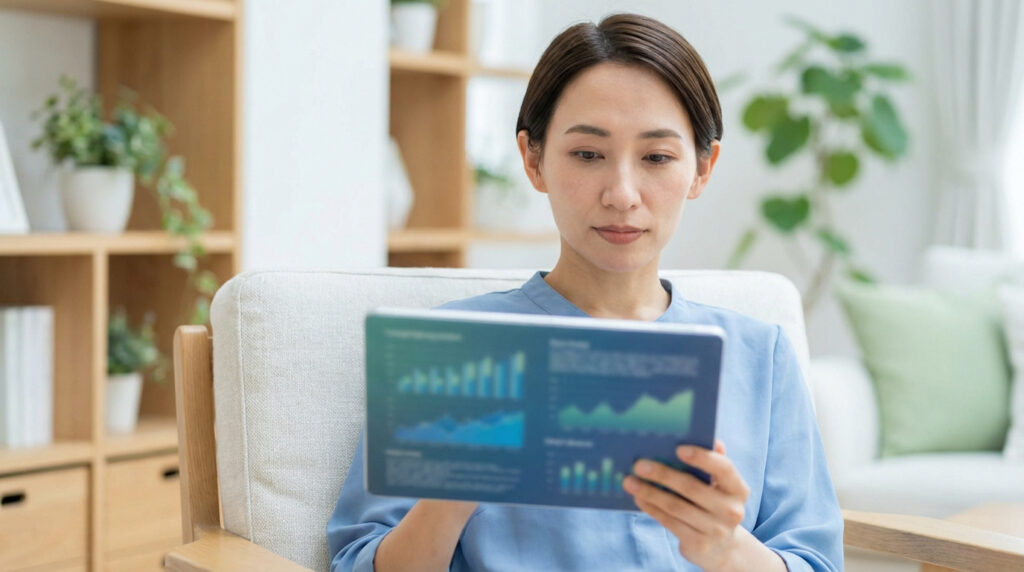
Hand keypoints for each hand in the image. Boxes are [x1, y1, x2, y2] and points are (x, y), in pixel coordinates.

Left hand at [623, 440, 779, 570]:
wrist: (722, 547)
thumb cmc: (714, 504)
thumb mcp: (720, 486)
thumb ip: (714, 462)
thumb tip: (711, 439)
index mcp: (738, 489)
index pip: (723, 469)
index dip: (702, 458)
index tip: (678, 448)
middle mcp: (731, 511)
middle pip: (692, 488)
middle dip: (663, 474)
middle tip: (638, 465)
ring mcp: (716, 530)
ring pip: (676, 507)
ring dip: (650, 492)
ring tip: (630, 482)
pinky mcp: (699, 545)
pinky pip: (670, 522)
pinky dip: (652, 508)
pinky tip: (638, 498)